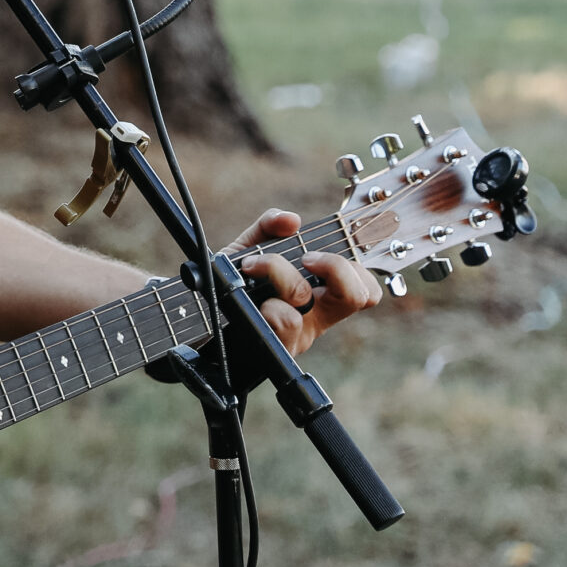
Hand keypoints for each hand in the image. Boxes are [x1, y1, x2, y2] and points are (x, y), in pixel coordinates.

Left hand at [233, 208, 384, 355]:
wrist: (200, 310)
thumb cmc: (237, 281)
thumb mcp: (252, 246)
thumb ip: (270, 225)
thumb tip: (291, 220)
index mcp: (323, 296)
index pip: (367, 290)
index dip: (358, 271)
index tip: (318, 254)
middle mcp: (317, 317)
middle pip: (357, 296)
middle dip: (334, 266)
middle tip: (305, 257)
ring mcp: (298, 334)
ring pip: (306, 299)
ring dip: (279, 272)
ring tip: (253, 266)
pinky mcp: (275, 345)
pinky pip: (284, 320)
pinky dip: (268, 301)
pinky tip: (253, 298)